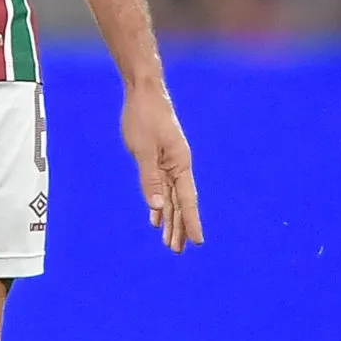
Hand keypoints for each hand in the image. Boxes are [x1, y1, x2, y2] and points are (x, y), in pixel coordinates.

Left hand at [122, 85, 202, 252]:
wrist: (143, 91)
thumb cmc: (144, 116)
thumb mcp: (143, 149)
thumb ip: (149, 178)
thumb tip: (156, 207)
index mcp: (179, 163)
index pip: (187, 199)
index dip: (192, 221)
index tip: (198, 242)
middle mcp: (177, 165)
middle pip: (180, 202)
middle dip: (179, 226)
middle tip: (176, 250)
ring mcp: (168, 162)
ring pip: (170, 196)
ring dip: (169, 218)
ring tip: (168, 241)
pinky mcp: (158, 158)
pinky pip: (160, 186)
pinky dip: (159, 203)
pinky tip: (156, 217)